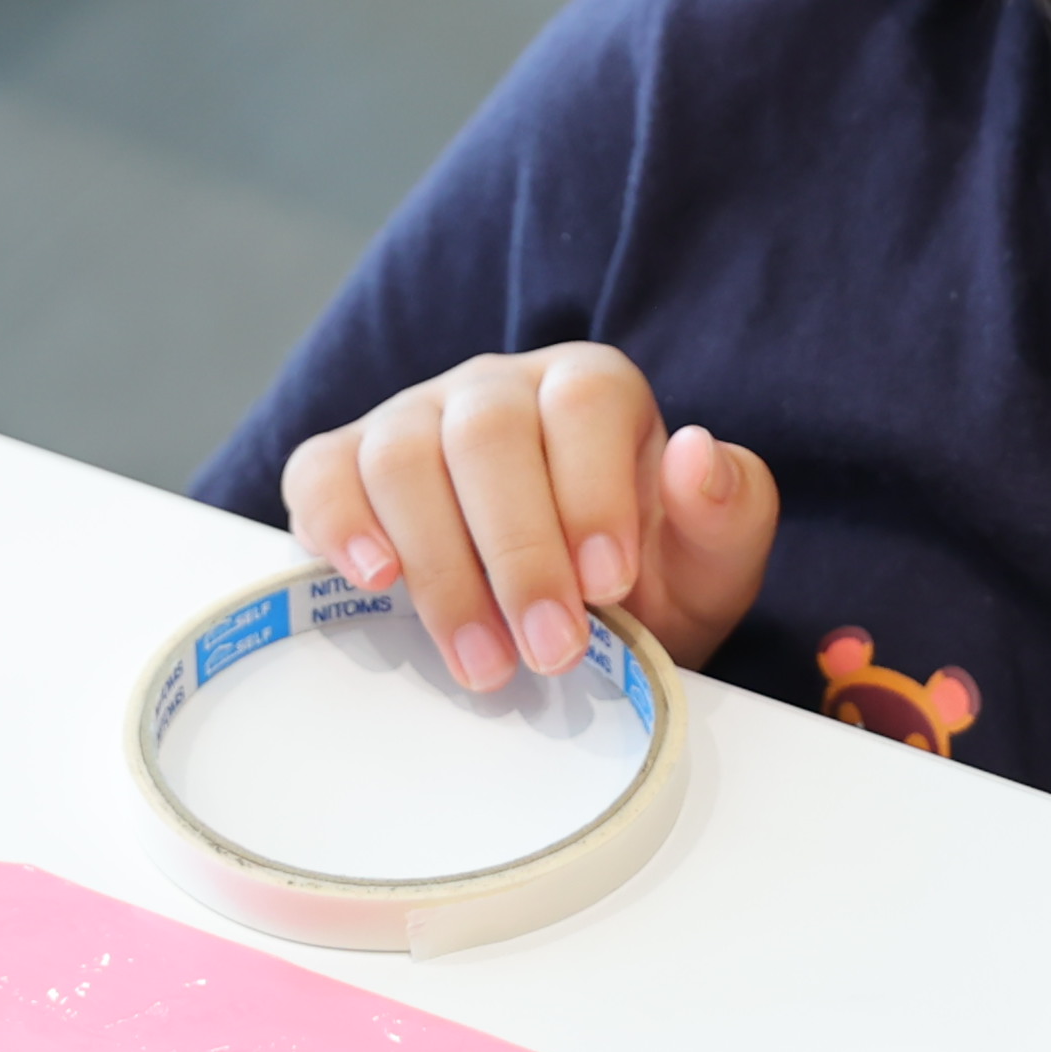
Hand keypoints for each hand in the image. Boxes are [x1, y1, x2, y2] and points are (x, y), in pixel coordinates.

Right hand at [277, 345, 778, 695]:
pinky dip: (339, 523)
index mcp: (589, 389)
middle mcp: (495, 388)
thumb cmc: (636, 585)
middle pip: (488, 433)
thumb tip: (696, 452)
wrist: (557, 624)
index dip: (592, 489)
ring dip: (441, 568)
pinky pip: (322, 474)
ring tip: (481, 663)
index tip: (608, 584)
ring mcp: (410, 419)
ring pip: (403, 455)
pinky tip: (374, 581)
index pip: (584, 402)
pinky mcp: (343, 466)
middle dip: (520, 552)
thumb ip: (728, 508)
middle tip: (550, 652)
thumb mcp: (707, 563)